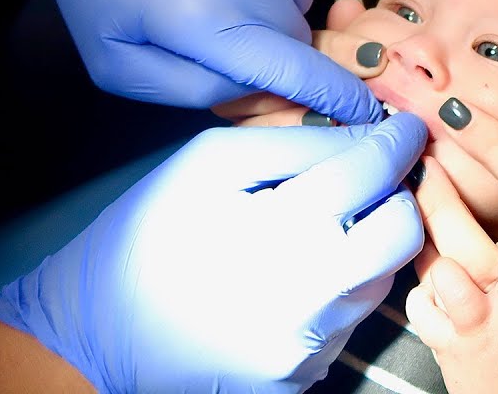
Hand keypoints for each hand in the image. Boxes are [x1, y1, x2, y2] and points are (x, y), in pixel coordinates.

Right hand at [0, 114, 427, 393]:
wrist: (92, 336)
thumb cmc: (147, 234)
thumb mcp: (207, 163)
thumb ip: (293, 143)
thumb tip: (364, 136)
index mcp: (286, 229)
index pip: (373, 174)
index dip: (397, 143)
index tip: (405, 129)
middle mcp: (311, 298)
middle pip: (401, 236)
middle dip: (397, 199)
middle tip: (371, 182)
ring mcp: (309, 350)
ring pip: (378, 281)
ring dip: (365, 247)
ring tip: (319, 230)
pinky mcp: (300, 381)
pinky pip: (344, 324)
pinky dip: (334, 291)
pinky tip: (291, 277)